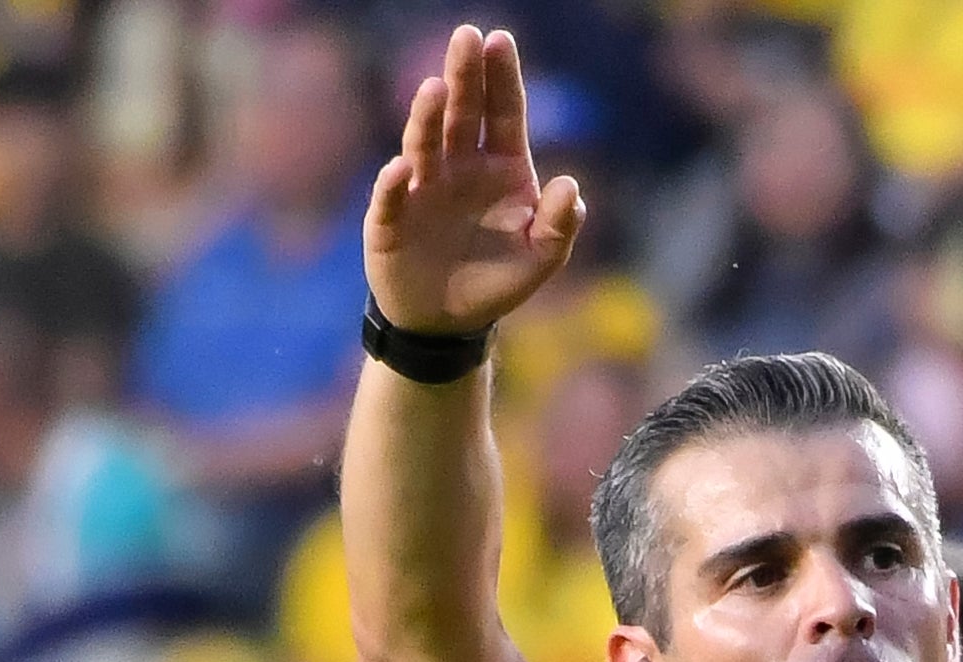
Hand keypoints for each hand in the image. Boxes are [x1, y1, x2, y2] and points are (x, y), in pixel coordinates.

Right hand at [366, 26, 584, 337]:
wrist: (447, 322)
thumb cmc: (495, 282)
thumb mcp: (540, 260)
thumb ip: (560, 226)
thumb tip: (572, 188)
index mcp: (500, 167)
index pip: (503, 113)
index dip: (502, 79)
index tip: (500, 41)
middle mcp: (459, 166)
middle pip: (462, 114)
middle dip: (464, 75)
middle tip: (466, 37)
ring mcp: (423, 188)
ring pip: (425, 143)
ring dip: (428, 117)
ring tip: (435, 89)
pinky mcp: (391, 219)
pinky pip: (392, 198)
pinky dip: (395, 184)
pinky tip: (403, 169)